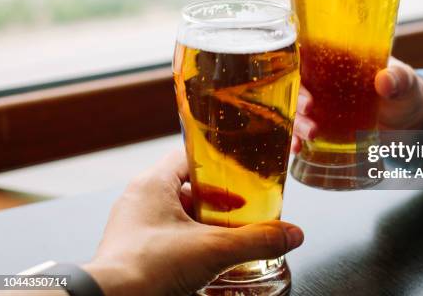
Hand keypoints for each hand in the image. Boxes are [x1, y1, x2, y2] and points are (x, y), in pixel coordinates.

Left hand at [83, 151, 303, 295]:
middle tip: (239, 208)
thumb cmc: (147, 268)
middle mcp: (139, 198)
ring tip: (226, 234)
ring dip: (202, 221)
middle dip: (215, 199)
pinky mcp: (132, 248)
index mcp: (153, 183)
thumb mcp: (213, 250)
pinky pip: (165, 233)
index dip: (217, 163)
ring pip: (175, 211)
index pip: (190, 155)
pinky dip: (187, 240)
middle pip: (186, 185)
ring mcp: (133, 224)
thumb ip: (256, 240)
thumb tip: (290, 234)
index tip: (239, 173)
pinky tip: (204, 256)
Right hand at [291, 57, 422, 152]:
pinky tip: (296, 149)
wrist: (411, 122)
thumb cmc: (405, 91)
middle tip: (307, 109)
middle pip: (297, 84)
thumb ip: (397, 79)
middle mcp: (323, 81)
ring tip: (309, 134)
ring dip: (296, 121)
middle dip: (296, 97)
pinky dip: (296, 139)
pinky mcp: (324, 128)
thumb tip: (384, 80)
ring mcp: (321, 106)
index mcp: (338, 60)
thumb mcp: (404, 82)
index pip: (306, 54)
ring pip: (296, 110)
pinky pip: (303, 131)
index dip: (295, 63)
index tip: (297, 75)